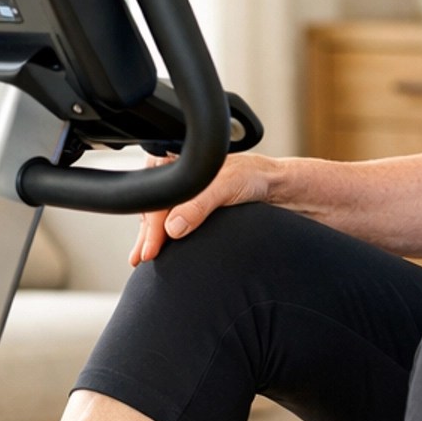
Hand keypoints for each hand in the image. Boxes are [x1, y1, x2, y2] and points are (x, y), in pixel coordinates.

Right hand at [130, 152, 272, 264]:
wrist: (278, 186)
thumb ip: (199, 205)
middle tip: (144, 258)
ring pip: (162, 217)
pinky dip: (166, 236)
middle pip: (154, 209)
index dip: (151, 226)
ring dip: (152, 237)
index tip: (151, 249)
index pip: (156, 199)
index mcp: (180, 163)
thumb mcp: (227, 186)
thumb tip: (173, 227)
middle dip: (147, 234)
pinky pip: (174, 222)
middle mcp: (181, 177)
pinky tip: (161, 248)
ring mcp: (187, 193)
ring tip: (144, 256)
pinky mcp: (197, 206)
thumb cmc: (255, 177)